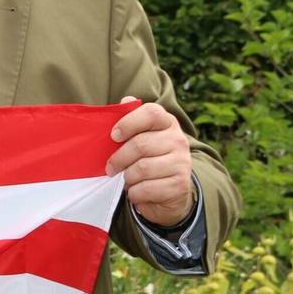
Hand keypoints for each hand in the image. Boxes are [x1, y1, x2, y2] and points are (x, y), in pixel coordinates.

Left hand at [107, 96, 195, 228]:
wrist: (170, 192)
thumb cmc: (147, 159)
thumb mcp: (139, 138)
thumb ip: (130, 120)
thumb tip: (126, 100)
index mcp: (167, 123)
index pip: (151, 113)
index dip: (128, 122)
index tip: (113, 136)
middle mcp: (178, 140)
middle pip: (140, 145)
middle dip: (118, 159)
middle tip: (110, 168)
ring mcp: (182, 162)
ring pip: (141, 168)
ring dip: (127, 177)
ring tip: (127, 179)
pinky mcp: (180, 184)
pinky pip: (146, 189)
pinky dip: (134, 193)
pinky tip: (137, 191)